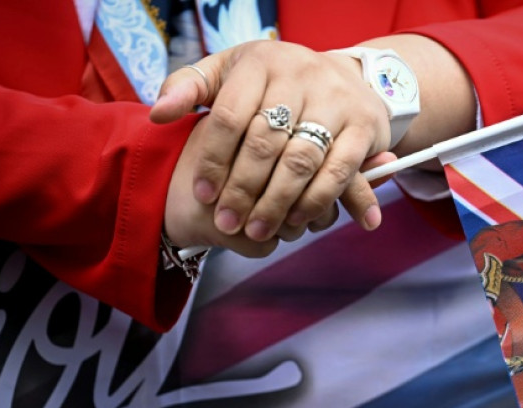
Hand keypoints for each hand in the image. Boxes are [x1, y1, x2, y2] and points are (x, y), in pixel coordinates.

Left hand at [151, 40, 392, 242]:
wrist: (347, 76)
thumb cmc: (275, 83)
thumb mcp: (230, 73)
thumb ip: (189, 88)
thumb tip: (158, 114)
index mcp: (261, 62)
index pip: (230, 116)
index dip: (214, 159)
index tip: (203, 195)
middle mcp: (301, 75)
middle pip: (265, 142)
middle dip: (243, 190)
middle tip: (228, 223)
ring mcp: (336, 100)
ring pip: (301, 160)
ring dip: (277, 203)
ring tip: (257, 231)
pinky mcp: (364, 125)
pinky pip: (338, 170)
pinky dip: (317, 200)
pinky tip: (297, 221)